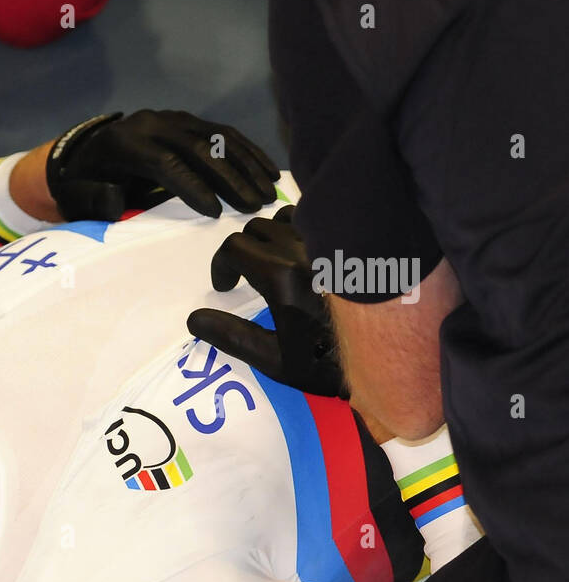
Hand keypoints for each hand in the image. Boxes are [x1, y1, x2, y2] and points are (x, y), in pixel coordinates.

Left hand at [46, 109, 279, 220]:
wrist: (85, 153)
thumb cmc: (84, 182)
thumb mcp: (77, 195)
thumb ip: (94, 200)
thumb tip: (117, 200)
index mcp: (126, 143)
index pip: (165, 162)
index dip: (192, 186)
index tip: (215, 213)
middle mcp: (154, 123)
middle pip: (199, 148)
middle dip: (230, 178)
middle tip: (254, 207)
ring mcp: (174, 119)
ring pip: (218, 137)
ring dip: (247, 165)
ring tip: (268, 194)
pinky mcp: (189, 122)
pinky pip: (224, 134)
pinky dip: (248, 153)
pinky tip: (269, 172)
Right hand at [186, 206, 347, 397]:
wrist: (387, 360)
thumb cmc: (326, 363)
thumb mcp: (273, 359)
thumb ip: (231, 336)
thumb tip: (195, 319)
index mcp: (282, 276)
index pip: (234, 247)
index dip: (221, 265)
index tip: (225, 286)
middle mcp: (306, 250)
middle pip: (255, 229)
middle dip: (243, 253)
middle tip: (246, 279)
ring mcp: (331, 243)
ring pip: (284, 218)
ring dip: (270, 237)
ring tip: (274, 263)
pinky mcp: (350, 243)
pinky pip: (317, 218)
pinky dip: (301, 229)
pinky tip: (303, 254)